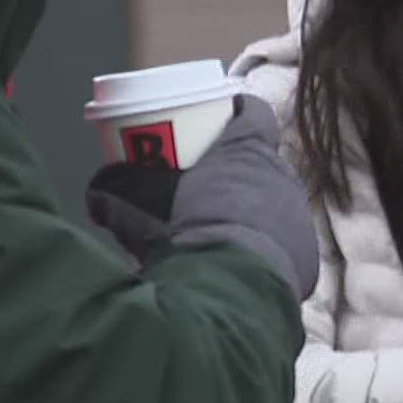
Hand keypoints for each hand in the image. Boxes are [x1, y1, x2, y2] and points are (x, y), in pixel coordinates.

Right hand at [87, 96, 320, 300]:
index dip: (238, 113)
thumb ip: (114, 189)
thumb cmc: (178, 232)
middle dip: (238, 172)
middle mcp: (281, 177)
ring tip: (218, 232)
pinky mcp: (305, 256)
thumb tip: (98, 191)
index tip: (222, 119)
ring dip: (251, 214)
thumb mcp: (133, 203)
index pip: (254, 113)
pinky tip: (237, 265)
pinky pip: (284, 246)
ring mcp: (298, 217)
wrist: (220, 289)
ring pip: (274, 205)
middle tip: (207, 187)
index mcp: (248, 150)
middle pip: (263, 163)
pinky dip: (263, 252)